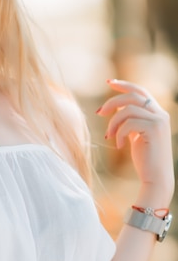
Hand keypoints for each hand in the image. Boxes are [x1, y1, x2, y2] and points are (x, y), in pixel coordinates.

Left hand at [97, 79, 174, 206]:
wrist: (156, 178)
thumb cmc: (145, 159)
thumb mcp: (136, 135)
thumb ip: (131, 120)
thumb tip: (116, 108)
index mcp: (158, 113)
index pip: (141, 91)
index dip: (124, 85)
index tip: (108, 82)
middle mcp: (161, 114)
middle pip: (133, 96)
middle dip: (112, 102)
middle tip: (98, 113)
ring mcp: (159, 121)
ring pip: (128, 109)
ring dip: (113, 122)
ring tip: (109, 136)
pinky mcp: (154, 129)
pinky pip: (129, 123)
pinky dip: (119, 133)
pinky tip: (118, 146)